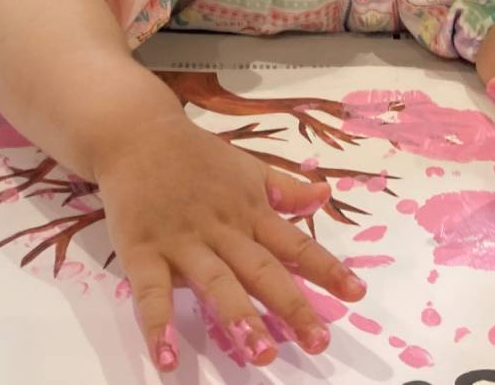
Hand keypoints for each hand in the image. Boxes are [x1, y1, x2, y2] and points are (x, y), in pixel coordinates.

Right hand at [94, 115, 367, 371]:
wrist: (138, 135)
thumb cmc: (197, 157)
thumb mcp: (248, 167)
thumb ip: (285, 189)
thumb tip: (326, 195)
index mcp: (250, 211)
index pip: (295, 244)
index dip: (326, 268)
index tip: (357, 295)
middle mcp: (223, 229)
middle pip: (261, 270)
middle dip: (291, 306)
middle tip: (318, 342)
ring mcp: (183, 240)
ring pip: (215, 281)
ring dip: (238, 317)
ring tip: (261, 355)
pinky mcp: (143, 251)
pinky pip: (151, 292)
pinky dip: (158, 325)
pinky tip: (167, 359)